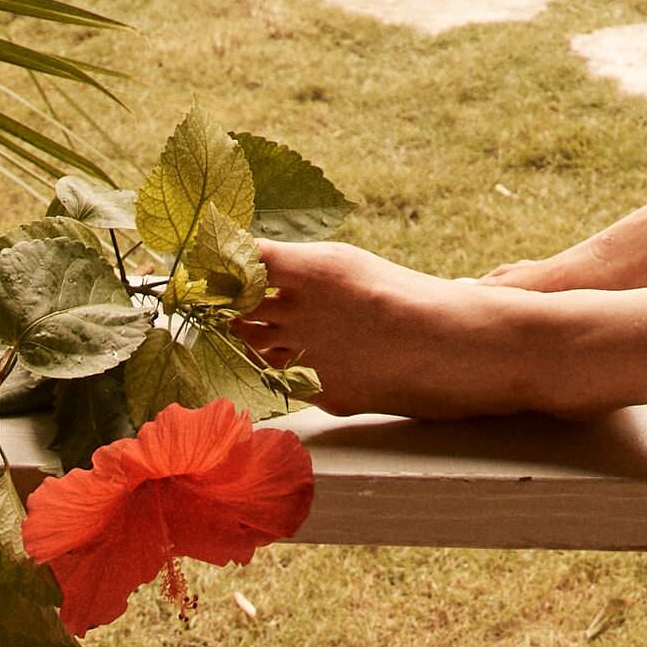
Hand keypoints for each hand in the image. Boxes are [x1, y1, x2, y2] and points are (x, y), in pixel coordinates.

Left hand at [230, 236, 463, 418]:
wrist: (433, 343)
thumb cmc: (388, 291)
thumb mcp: (341, 261)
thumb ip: (292, 264)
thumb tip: (248, 259)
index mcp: (307, 271)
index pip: (242, 259)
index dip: (222, 258)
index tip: (213, 258)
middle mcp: (297, 314)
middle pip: (235, 305)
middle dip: (223, 298)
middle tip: (216, 291)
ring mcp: (302, 355)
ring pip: (249, 342)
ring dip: (241, 330)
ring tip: (242, 320)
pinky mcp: (312, 388)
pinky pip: (273, 374)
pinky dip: (267, 361)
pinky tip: (273, 349)